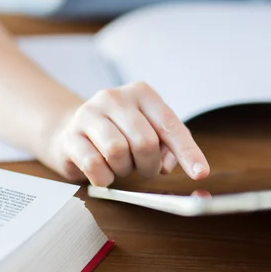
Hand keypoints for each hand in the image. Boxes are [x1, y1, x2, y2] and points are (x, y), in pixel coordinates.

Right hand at [43, 81, 209, 185]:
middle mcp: (114, 97)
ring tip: (121, 166)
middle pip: (145, 142)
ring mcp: (89, 114)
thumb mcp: (149, 131)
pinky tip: (104, 173)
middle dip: (149, 166)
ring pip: (118, 152)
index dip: (188, 152)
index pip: (170, 124)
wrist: (69, 130)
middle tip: (144, 169)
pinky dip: (105, 178)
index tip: (200, 173)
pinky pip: (95, 166)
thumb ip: (168, 146)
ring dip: (125, 170)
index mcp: (142, 93)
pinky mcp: (70, 136)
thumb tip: (169, 165)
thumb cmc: (120, 133)